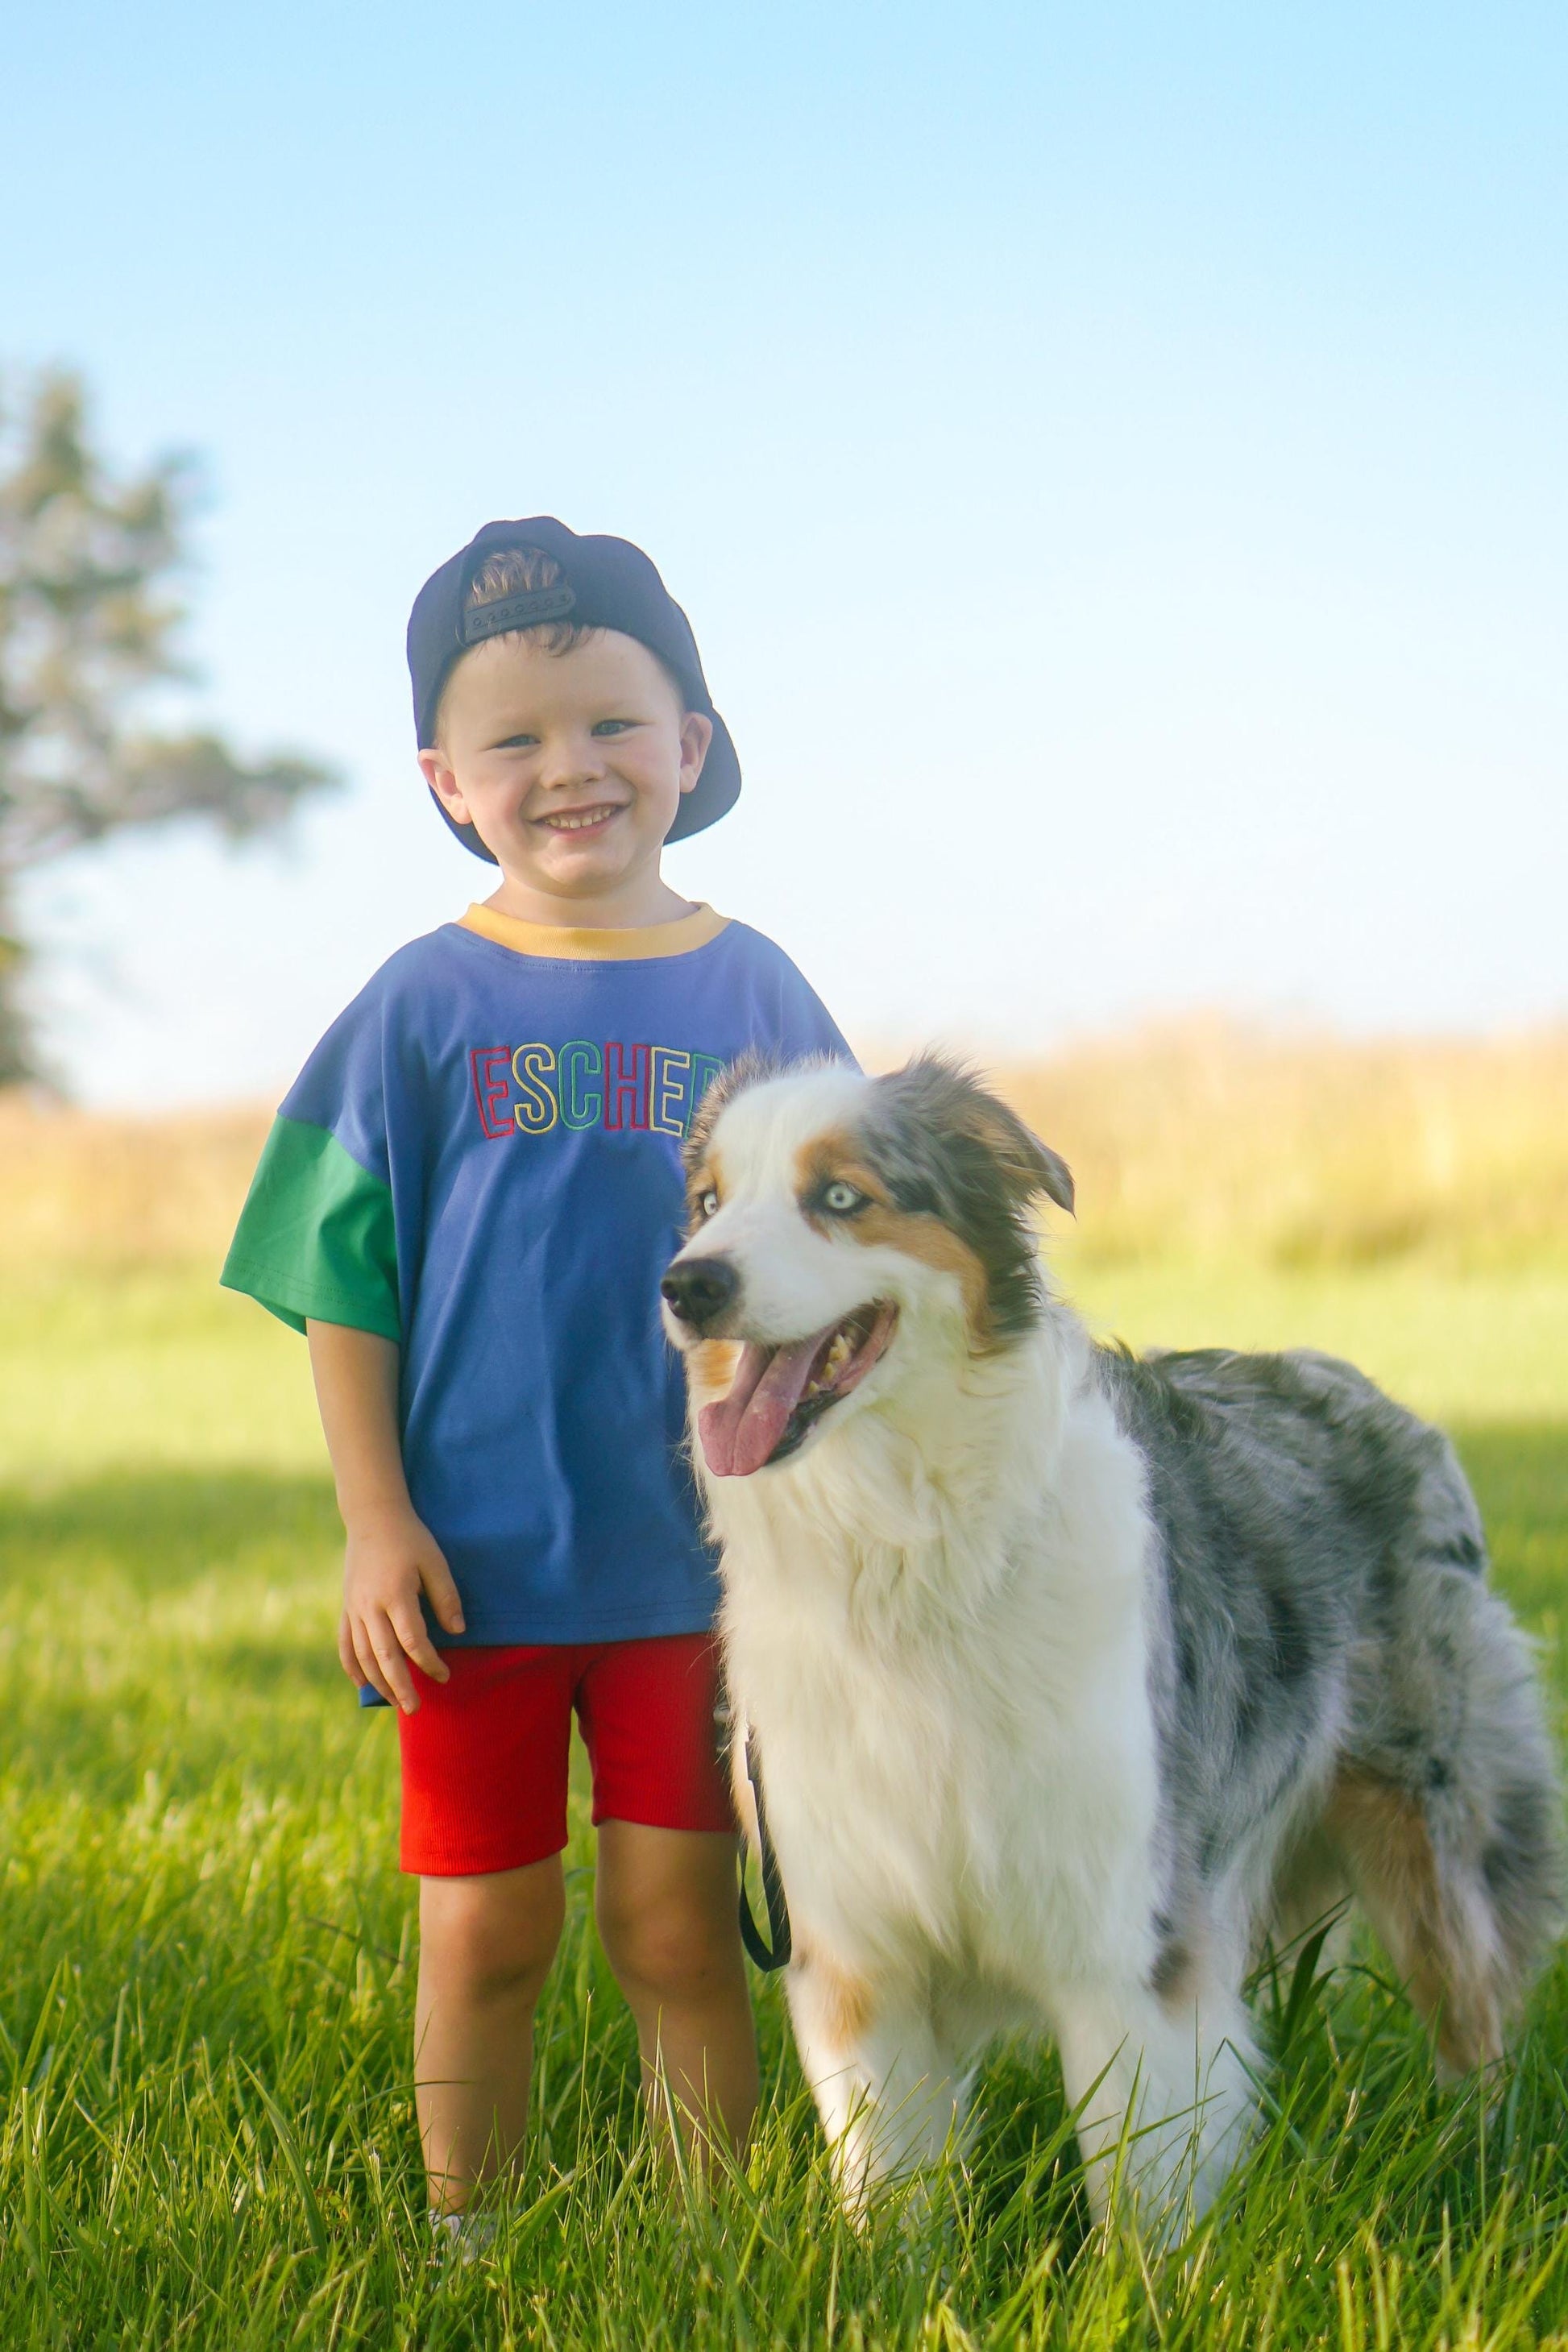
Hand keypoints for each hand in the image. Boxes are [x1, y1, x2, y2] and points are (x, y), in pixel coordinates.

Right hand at [337, 1507, 465, 1712]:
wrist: (372, 1518)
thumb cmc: (410, 1539)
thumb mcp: (435, 1562)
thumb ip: (446, 1598)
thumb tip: (459, 1633)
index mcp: (395, 1595)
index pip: (413, 1641)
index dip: (429, 1663)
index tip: (445, 1675)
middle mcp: (370, 1607)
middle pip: (384, 1656)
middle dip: (400, 1686)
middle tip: (415, 1709)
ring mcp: (354, 1608)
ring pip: (362, 1655)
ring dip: (378, 1682)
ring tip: (395, 1701)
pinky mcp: (346, 1607)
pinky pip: (345, 1643)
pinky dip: (352, 1666)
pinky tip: (362, 1684)